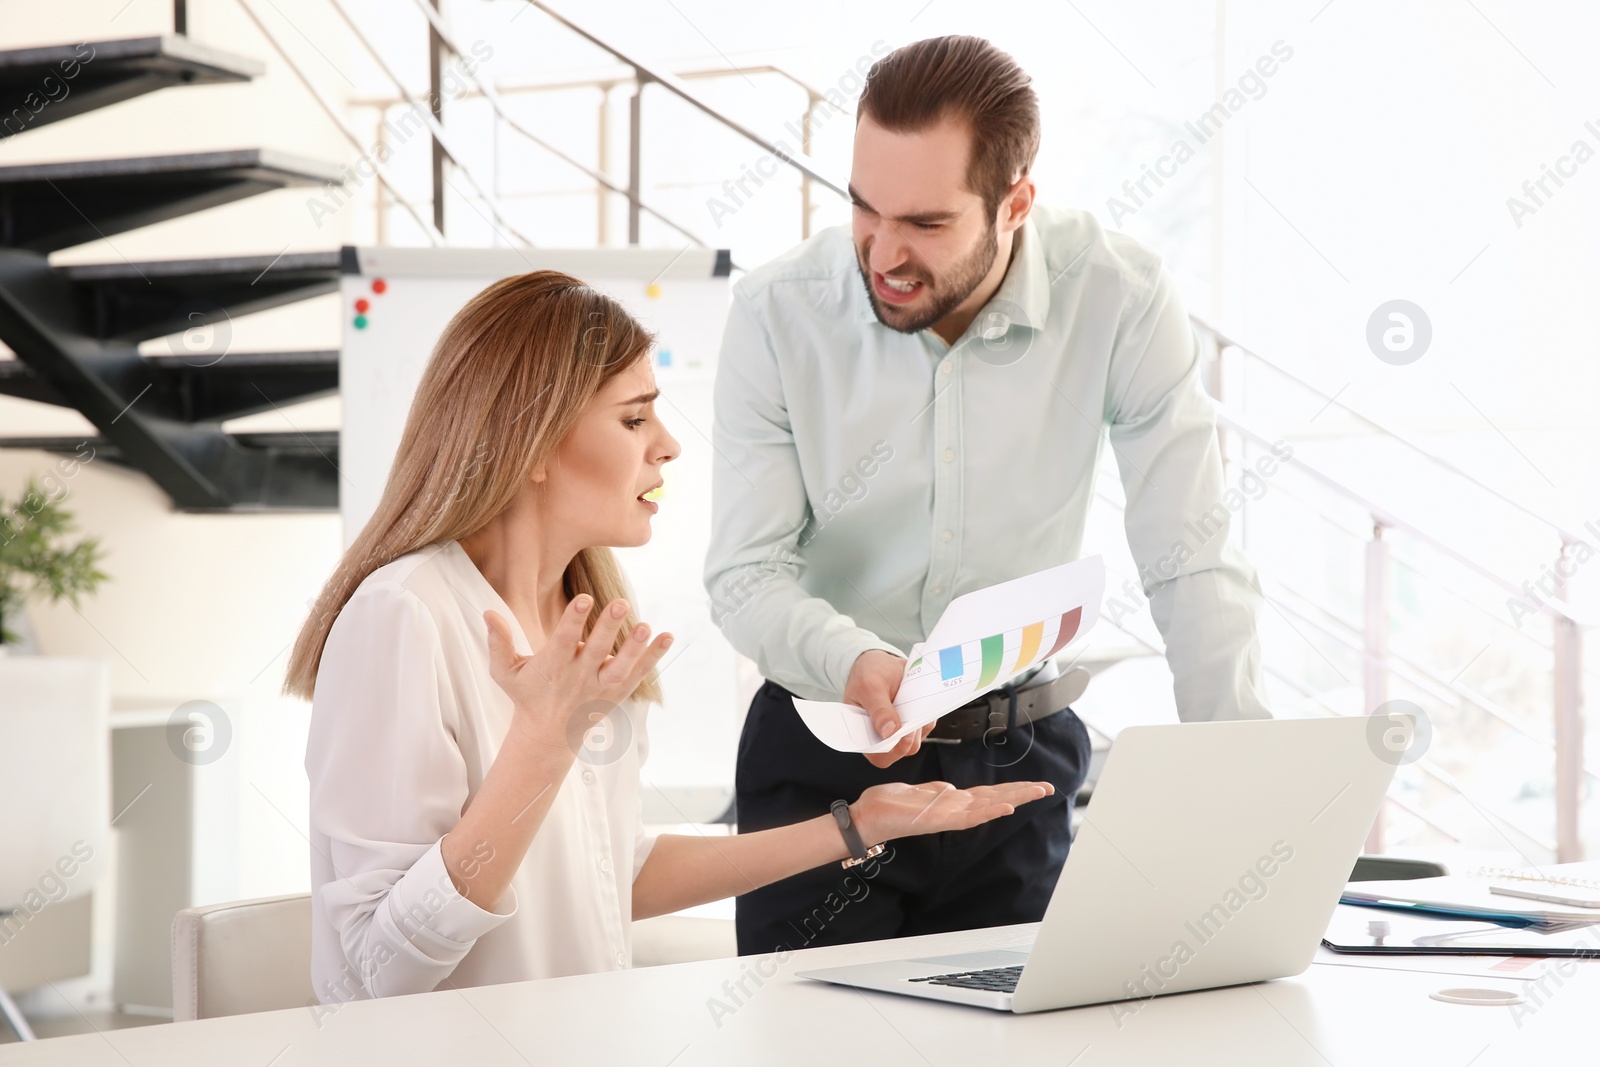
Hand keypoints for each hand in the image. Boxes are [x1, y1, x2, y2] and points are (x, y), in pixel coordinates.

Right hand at [484, 596, 672, 757]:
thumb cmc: (526, 695)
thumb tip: (488, 612)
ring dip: (635, 648)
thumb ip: (499, 643)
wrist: (547, 735)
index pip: (564, 640)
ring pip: (621, 667)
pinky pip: (639, 674)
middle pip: (596, 651)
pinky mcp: (617, 692)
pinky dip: (654, 658)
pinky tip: (668, 636)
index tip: (584, 598)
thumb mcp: (505, 672)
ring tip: (647, 627)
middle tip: (620, 603)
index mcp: (552, 667)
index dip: (573, 619)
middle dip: (608, 627)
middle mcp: (579, 677)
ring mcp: (601, 686)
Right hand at [844, 649, 935, 767]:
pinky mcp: (914, 724)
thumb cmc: (869, 673)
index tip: (898, 729)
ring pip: (916, 740)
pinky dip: (924, 713)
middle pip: (902, 750)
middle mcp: (882, 738)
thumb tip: (889, 733)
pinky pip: (926, 726)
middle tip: (904, 705)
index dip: (890, 748)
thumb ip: (879, 711)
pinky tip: (914, 698)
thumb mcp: (870, 687)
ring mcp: (900, 732)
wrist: (882, 661)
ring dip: (917, 721)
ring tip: (906, 698)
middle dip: (907, 731)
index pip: (878, 755)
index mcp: (863, 734)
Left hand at [850, 780, 1055, 844]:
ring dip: (1013, 800)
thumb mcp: (919, 792)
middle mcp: (954, 810)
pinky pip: (967, 817)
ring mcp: (948, 816)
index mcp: (951, 801)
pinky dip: (987, 812)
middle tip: (1047, 787)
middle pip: (995, 799)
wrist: (867, 817)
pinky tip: (1005, 808)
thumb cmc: (888, 805)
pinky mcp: (938, 820)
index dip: (1011, 789)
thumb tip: (950, 789)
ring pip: (988, 806)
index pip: (988, 794)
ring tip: (1036, 793)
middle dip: (1022, 793)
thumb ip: (937, 791)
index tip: (1033, 784)